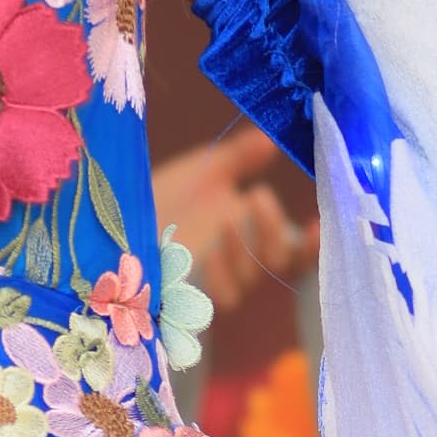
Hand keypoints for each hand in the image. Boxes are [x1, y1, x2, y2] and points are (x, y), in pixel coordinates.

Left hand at [149, 126, 318, 314]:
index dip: (313, 244)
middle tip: (258, 198)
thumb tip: (270, 140)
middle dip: (273, 230)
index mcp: (254, 232)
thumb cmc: (170, 195)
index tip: (317, 223)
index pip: (297, 249)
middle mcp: (243, 261)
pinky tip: (208, 251)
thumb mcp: (207, 170)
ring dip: (243, 250)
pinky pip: (217, 296)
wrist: (119, 221)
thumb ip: (240, 158)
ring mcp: (219, 280)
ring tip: (227, 218)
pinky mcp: (193, 296)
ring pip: (250, 279)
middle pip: (279, 262)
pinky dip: (218, 273)